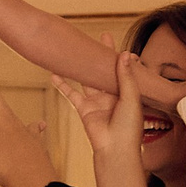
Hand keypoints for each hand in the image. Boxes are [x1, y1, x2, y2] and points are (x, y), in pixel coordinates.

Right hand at [55, 48, 144, 165]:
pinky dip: (63, 85)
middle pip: (104, 71)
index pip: (122, 69)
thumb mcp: (131, 98)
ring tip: (72, 52)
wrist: (115, 149)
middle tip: (98, 38)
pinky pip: (71, 94)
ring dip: (80, 68)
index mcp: (127, 92)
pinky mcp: (84, 109)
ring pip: (86, 80)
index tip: (113, 40)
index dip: (118, 54)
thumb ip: (126, 76)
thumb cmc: (129, 127)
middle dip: (100, 56)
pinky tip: (54, 74)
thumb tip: (125, 54)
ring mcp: (97, 102)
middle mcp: (112, 95)